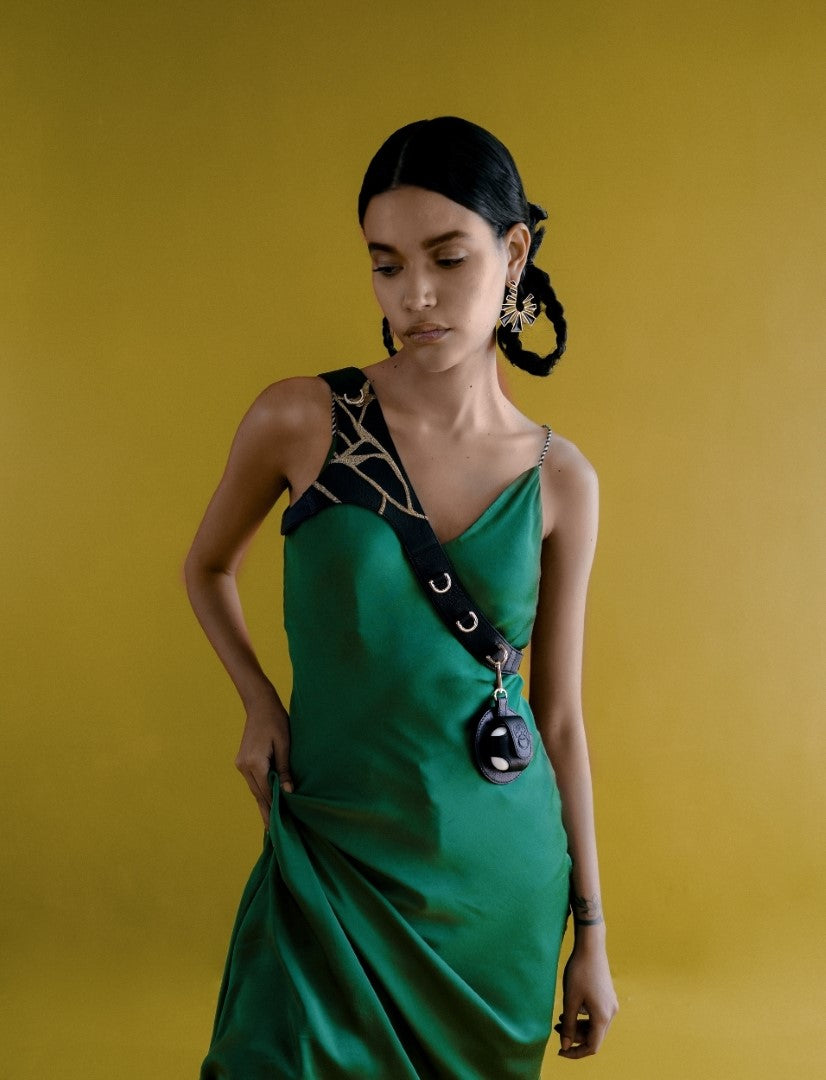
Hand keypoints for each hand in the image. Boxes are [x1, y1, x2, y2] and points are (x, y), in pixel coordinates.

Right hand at [234, 690, 293, 827]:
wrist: (260, 705)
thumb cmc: (277, 722)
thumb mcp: (285, 745)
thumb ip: (284, 770)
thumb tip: (287, 793)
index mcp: (254, 763)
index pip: (265, 793)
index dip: (274, 809)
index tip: (281, 827)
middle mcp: (244, 766)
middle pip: (257, 795)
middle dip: (266, 813)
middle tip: (274, 835)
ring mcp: (241, 764)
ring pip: (255, 790)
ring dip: (263, 804)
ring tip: (271, 824)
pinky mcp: (242, 762)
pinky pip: (253, 782)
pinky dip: (260, 793)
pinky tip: (266, 803)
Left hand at [553, 937, 618, 1057]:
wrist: (591, 947)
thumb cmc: (579, 972)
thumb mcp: (570, 1000)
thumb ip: (568, 1025)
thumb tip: (565, 1046)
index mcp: (603, 1016)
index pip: (592, 1046)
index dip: (576, 1052)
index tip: (560, 1051)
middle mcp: (611, 1013)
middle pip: (594, 1037)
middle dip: (575, 1037)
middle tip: (556, 1027)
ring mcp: (611, 1005)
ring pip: (595, 1026)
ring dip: (578, 1026)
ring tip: (560, 1019)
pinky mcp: (608, 997)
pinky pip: (597, 1016)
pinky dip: (584, 1017)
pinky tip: (570, 1009)